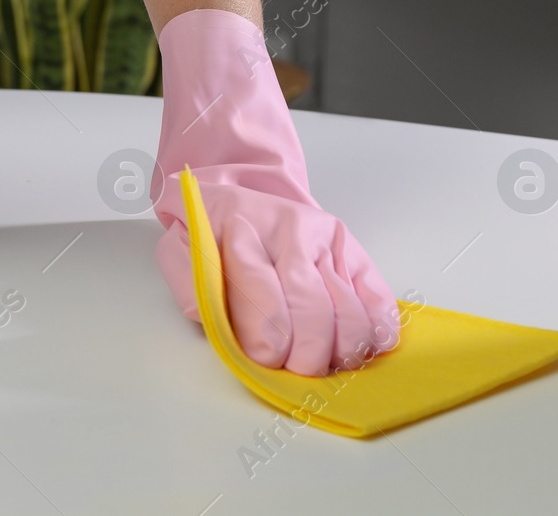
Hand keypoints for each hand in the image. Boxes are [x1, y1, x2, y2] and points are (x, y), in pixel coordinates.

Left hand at [150, 9, 400, 375]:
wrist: (237, 187)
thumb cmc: (208, 230)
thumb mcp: (178, 249)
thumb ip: (189, 285)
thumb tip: (213, 322)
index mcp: (241, 231)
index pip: (265, 295)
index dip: (268, 338)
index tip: (265, 359)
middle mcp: (289, 231)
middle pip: (313, 309)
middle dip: (308, 353)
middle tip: (298, 371)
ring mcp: (324, 239)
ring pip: (348, 307)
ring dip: (343, 349)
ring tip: (329, 366)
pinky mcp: (349, 248)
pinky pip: (375, 293)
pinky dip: (378, 327)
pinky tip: (369, 347)